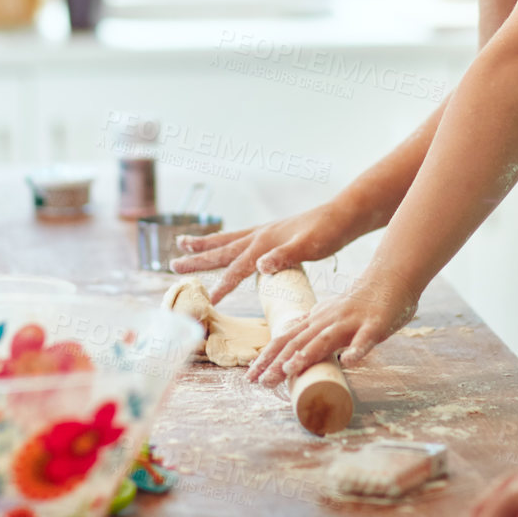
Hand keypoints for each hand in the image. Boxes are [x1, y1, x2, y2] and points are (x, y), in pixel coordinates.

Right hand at [171, 202, 361, 301]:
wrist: (344, 215)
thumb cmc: (329, 232)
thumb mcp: (310, 246)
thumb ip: (285, 256)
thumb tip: (259, 267)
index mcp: (265, 242)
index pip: (237, 268)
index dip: (223, 285)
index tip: (207, 300)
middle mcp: (260, 235)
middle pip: (222, 249)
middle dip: (198, 258)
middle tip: (173, 263)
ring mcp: (265, 232)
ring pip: (227, 240)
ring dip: (206, 244)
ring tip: (184, 242)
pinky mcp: (273, 233)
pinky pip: (241, 239)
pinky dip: (227, 242)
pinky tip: (227, 246)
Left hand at [245, 267, 417, 386]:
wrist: (389, 278)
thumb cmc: (359, 302)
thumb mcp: (329, 315)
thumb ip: (312, 329)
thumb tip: (292, 345)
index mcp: (315, 320)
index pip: (285, 340)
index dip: (267, 358)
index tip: (250, 376)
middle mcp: (327, 320)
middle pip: (298, 342)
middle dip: (277, 363)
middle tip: (259, 382)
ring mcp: (350, 322)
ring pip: (325, 339)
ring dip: (306, 355)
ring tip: (289, 370)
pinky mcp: (374, 325)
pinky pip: (364, 339)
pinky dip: (356, 350)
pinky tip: (348, 361)